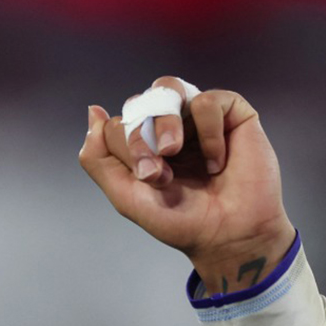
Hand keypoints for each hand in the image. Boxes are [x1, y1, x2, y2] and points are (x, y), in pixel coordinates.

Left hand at [79, 77, 295, 295]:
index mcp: (142, 144)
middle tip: (157, 173)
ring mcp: (198, 117)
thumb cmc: (180, 220)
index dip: (124, 149)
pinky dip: (207, 133)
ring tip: (173, 151)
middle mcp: (168, 125)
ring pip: (166, 89)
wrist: (227, 235)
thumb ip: (98, 157)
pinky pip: (206, 101)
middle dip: (140, 139)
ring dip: (164, 124)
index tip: (147, 180)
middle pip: (137, 104)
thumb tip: (94, 111)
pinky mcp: (231, 114)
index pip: (115, 125)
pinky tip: (216, 161)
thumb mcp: (125, 195)